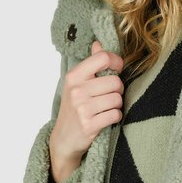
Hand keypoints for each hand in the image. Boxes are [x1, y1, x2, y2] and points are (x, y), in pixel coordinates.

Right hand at [49, 40, 124, 182]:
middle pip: (115, 81)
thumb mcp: (76, 84)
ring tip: (106, 108)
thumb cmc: (73, 108)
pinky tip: (106, 118)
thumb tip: (99, 43)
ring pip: (117, 99)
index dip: (116, 62)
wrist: (64, 138)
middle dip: (118, 89)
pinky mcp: (90, 125)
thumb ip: (90, 64)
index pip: (102, 58)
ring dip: (116, 105)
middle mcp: (77, 90)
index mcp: (74, 76)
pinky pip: (116, 114)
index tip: (117, 69)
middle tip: (109, 95)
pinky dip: (115, 117)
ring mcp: (83, 108)